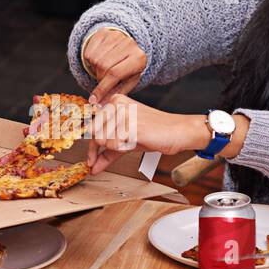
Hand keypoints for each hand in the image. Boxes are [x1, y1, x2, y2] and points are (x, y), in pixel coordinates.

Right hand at [84, 29, 146, 102]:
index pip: (115, 74)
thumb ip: (117, 92)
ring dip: (95, 69)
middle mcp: (128, 44)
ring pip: (95, 59)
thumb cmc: (129, 68)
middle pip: (104, 66)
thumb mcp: (129, 81)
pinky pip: (89, 51)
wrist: (129, 47)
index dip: (102, 88)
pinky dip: (90, 59)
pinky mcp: (104, 32)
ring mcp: (116, 36)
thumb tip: (102, 103)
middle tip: (103, 80)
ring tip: (104, 69)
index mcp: (138, 58)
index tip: (93, 100)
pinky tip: (100, 59)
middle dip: (100, 78)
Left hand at [85, 94, 205, 174]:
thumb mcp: (126, 140)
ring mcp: (123, 113)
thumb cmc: (154, 132)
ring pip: (103, 141)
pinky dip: (124, 149)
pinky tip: (137, 141)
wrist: (177, 131)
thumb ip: (107, 153)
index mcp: (115, 101)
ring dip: (118, 148)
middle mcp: (117, 104)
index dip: (91, 148)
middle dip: (104, 149)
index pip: (92, 127)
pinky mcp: (130, 124)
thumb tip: (92, 167)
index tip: (91, 160)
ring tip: (134, 140)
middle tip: (122, 147)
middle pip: (95, 135)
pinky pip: (114, 145)